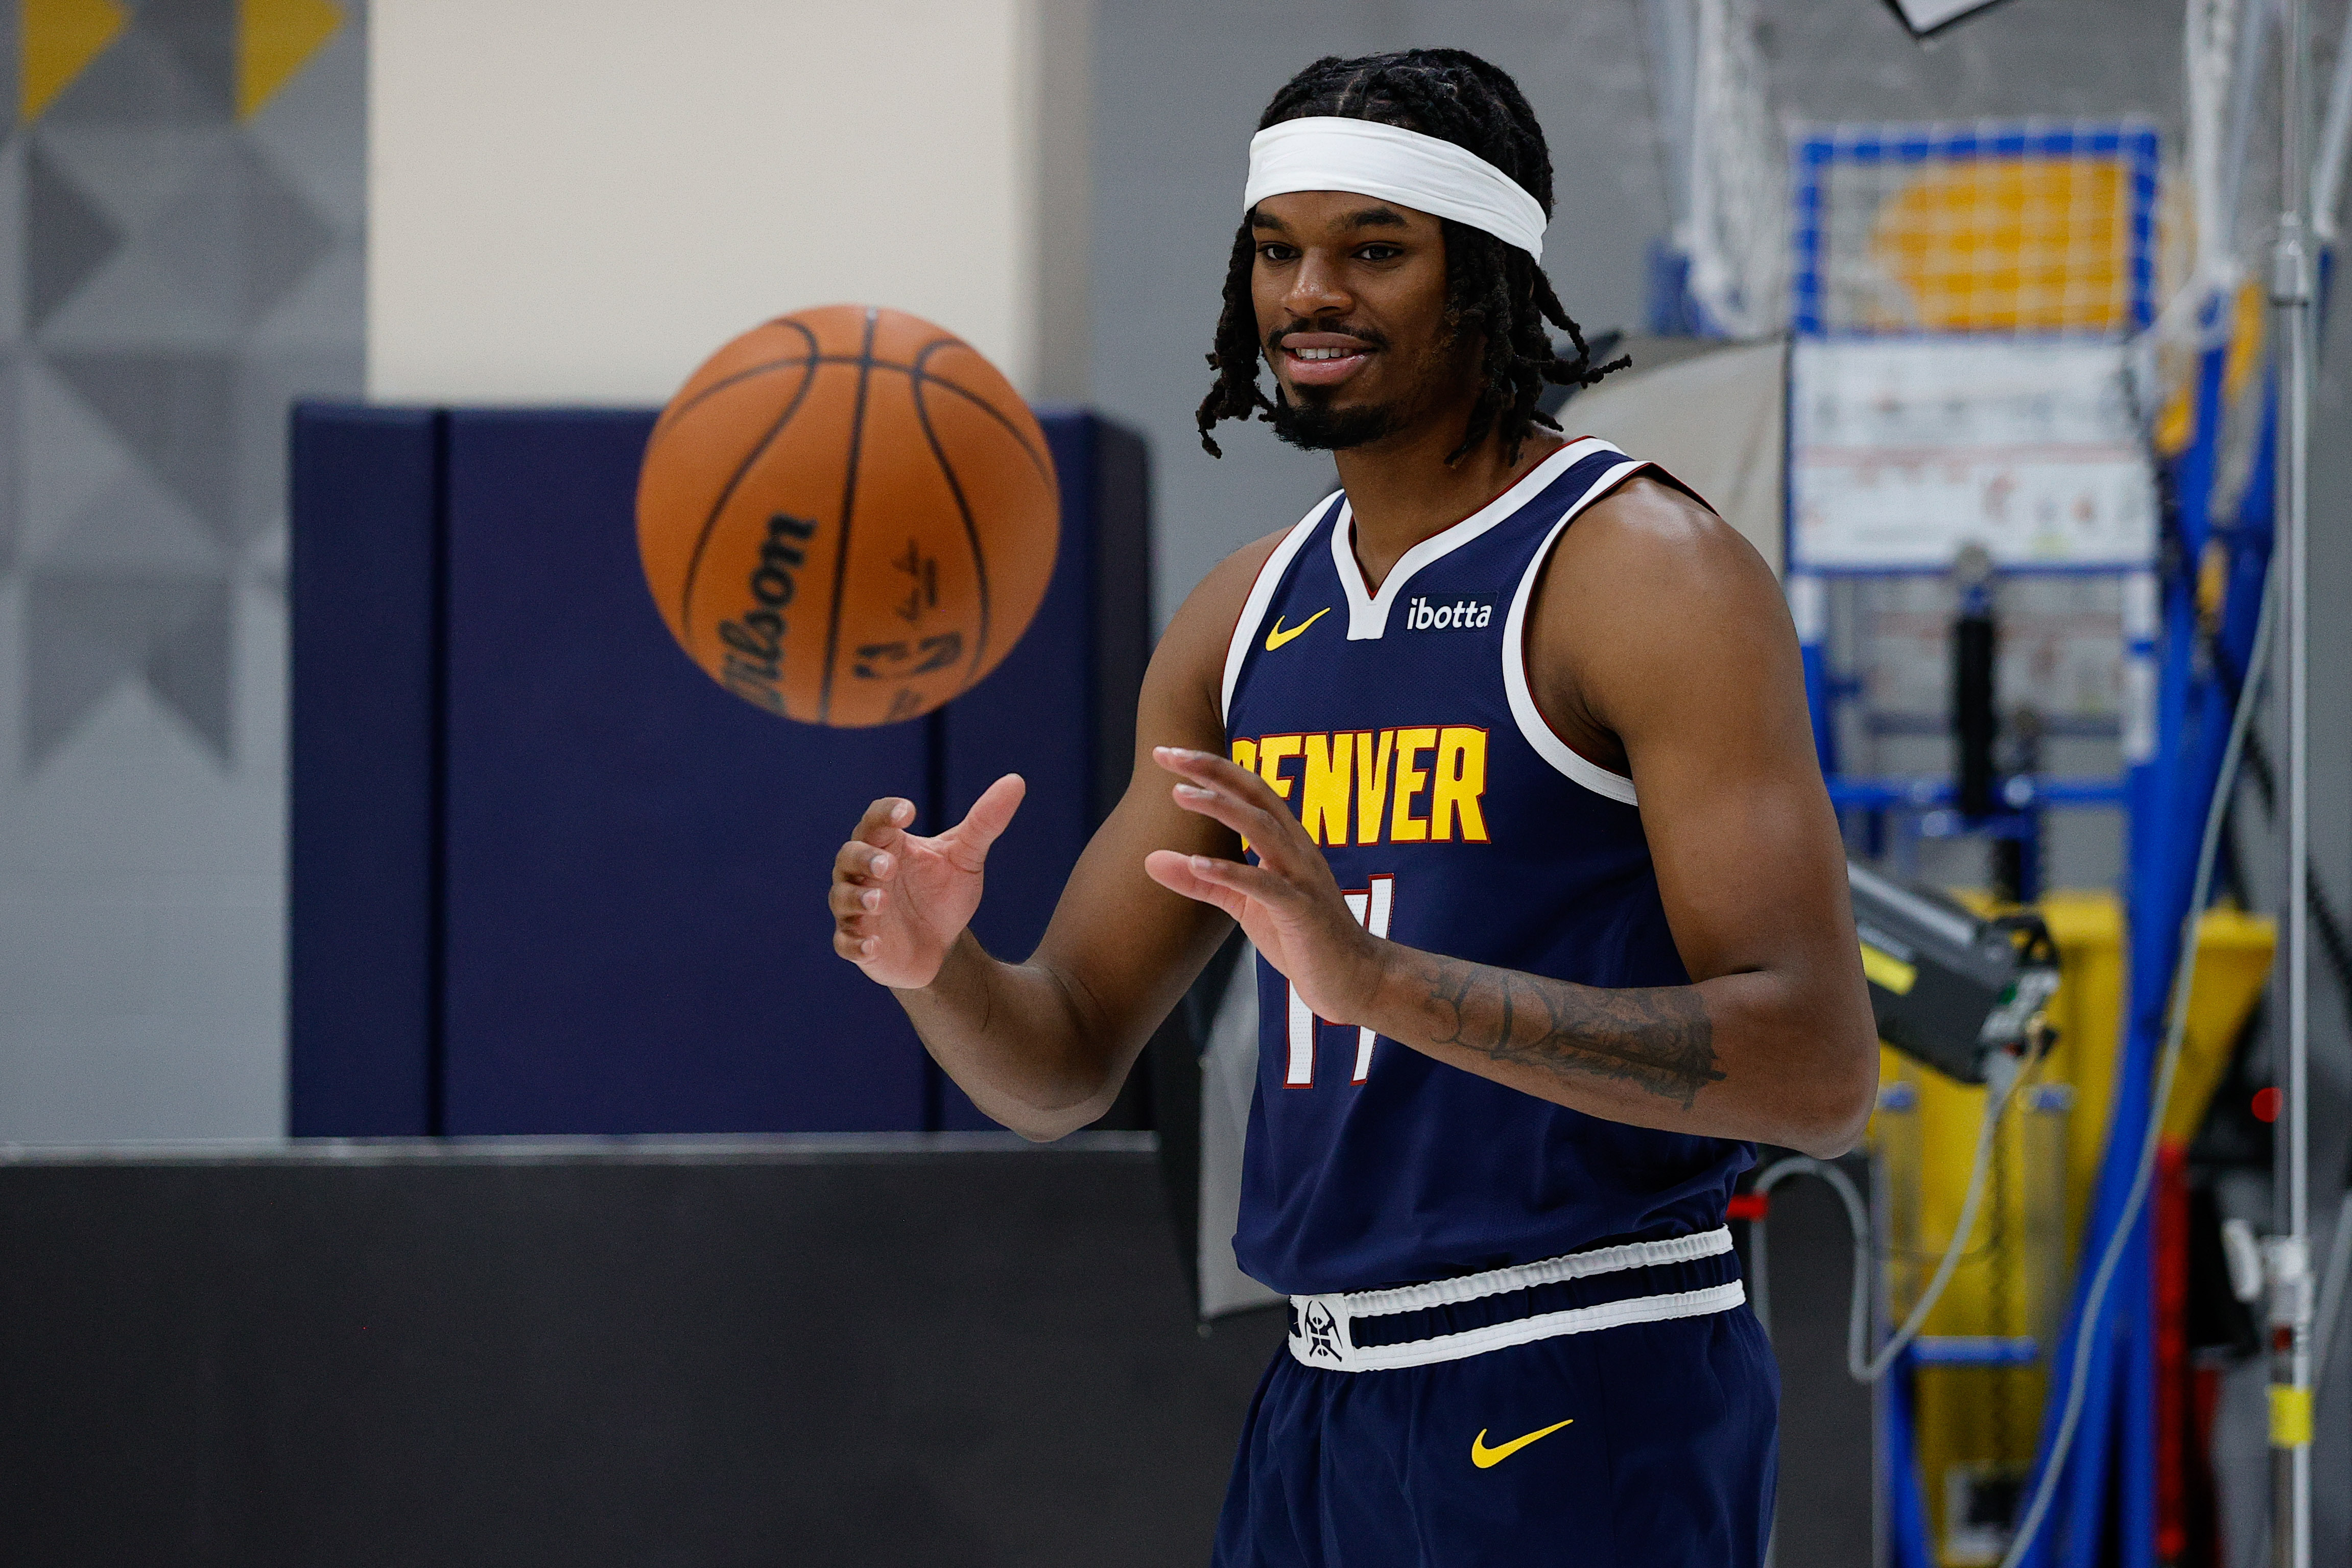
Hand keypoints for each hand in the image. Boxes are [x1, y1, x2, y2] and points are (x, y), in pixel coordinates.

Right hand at [831, 774, 1024, 988]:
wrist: (940, 944)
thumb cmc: (943, 893)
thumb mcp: (966, 857)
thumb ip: (985, 822)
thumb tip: (1016, 781)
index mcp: (887, 844)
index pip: (876, 820)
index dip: (886, 813)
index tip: (909, 812)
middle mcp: (864, 873)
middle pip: (850, 855)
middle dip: (865, 858)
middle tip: (888, 866)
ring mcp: (857, 909)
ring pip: (843, 898)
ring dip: (858, 899)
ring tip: (880, 901)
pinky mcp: (858, 943)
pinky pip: (846, 943)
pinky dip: (856, 943)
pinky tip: (872, 946)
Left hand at [1142, 747, 1386, 1023]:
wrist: (1355, 980)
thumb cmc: (1301, 938)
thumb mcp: (1242, 904)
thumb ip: (1200, 880)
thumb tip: (1150, 859)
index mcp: (1286, 842)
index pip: (1248, 791)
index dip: (1210, 768)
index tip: (1168, 753)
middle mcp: (1297, 850)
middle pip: (1256, 795)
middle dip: (1212, 770)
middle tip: (1168, 754)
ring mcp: (1302, 878)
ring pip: (1262, 829)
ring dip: (1220, 807)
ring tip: (1179, 793)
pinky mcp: (1302, 912)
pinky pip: (1265, 886)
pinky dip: (1230, 872)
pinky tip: (1198, 863)